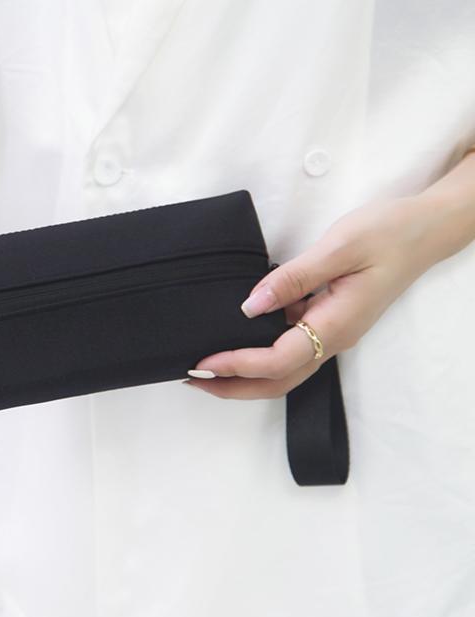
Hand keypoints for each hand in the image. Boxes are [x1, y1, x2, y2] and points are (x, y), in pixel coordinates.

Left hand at [184, 194, 438, 398]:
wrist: (423, 230)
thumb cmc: (386, 233)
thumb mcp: (338, 247)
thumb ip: (292, 278)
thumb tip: (249, 305)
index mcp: (336, 324)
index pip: (278, 360)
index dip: (237, 365)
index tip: (202, 362)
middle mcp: (334, 338)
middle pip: (279, 380)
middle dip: (234, 386)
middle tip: (193, 379)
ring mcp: (332, 332)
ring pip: (284, 369)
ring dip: (244, 375)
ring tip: (206, 367)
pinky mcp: (328, 321)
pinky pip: (291, 347)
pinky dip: (259, 353)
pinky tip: (235, 340)